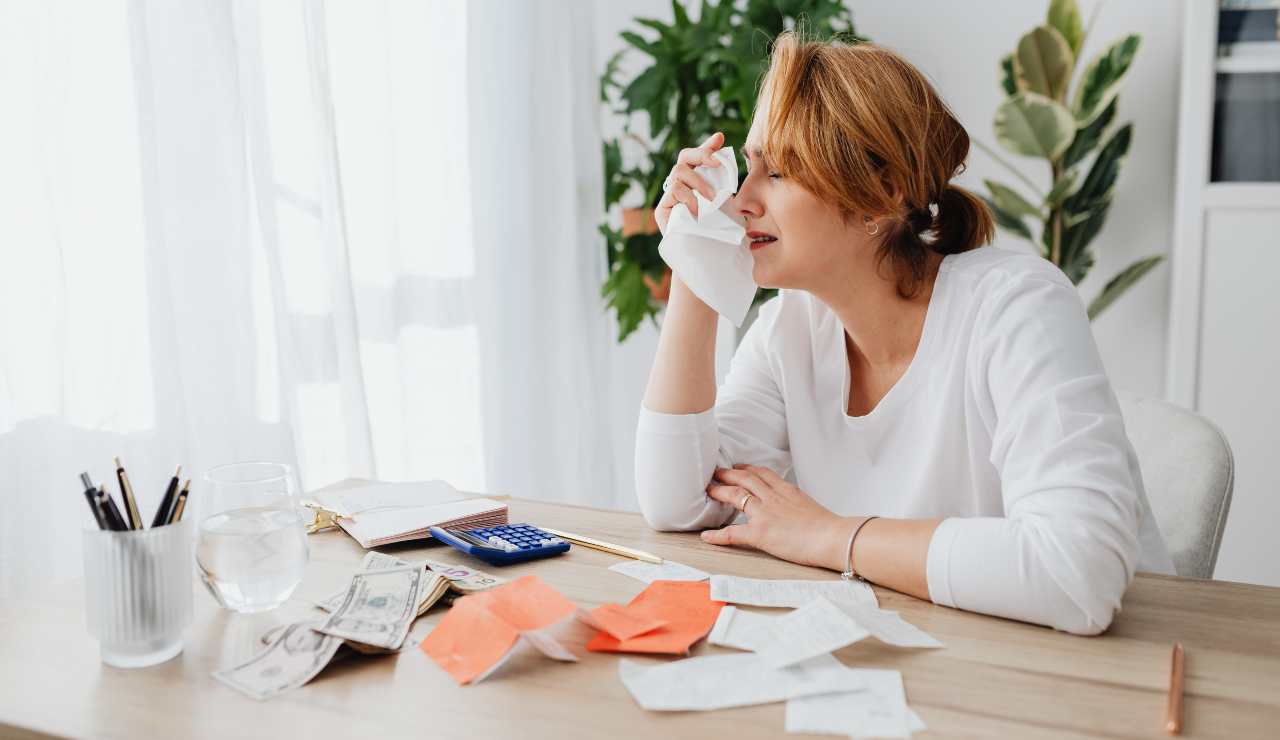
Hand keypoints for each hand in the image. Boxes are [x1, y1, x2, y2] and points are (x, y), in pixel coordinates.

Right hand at [655, 131, 723, 234]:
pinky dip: (689, 197)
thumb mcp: (727, 204)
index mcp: (695, 182)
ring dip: (699, 183)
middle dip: (702, 155)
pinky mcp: (662, 209)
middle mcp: (680, 185)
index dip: (707, 146)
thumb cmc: (717, 232)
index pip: (697, 158)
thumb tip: (733, 165)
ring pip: (679, 172)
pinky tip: (697, 211)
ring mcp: (669, 197)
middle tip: (718, 164)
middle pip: (684, 157)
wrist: (705, 257)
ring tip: (712, 199)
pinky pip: (674, 190)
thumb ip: (725, 184)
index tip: (720, 138)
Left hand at [702, 464, 854, 570]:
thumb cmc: (830, 527)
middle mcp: (773, 498)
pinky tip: (706, 536)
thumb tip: (796, 509)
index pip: (763, 474)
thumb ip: (798, 503)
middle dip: (728, 475)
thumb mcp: (811, 506)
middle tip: (715, 473)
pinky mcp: (760, 533)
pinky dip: (717, 535)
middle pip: (745, 480)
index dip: (748, 469)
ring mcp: (764, 514)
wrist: (833, 537)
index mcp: (787, 491)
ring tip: (708, 490)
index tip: (739, 467)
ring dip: (719, 492)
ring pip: (735, 496)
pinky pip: (733, 533)